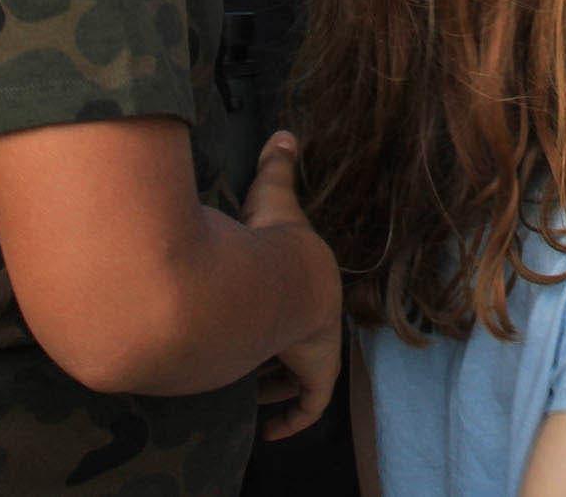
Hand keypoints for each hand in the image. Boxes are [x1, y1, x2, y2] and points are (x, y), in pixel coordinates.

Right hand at [244, 133, 341, 438]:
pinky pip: (308, 409)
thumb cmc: (269, 240)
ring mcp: (318, 349)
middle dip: (277, 351)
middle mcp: (315, 317)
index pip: (304, 302)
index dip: (289, 313)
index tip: (269, 321)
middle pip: (300, 340)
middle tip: (249, 357)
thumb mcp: (271, 198)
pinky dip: (292, 422)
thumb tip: (284, 132)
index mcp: (307, 281)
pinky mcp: (314, 376)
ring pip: (299, 378)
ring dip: (277, 385)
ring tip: (247, 387)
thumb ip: (276, 168)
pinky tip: (271, 433)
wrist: (276, 278)